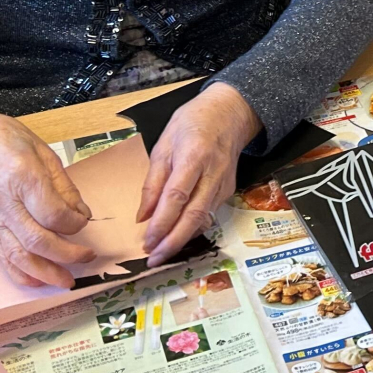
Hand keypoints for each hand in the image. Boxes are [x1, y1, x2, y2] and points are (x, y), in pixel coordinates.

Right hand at [0, 109, 93, 288]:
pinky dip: (20, 273)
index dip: (74, 223)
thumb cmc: (6, 141)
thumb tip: (82, 213)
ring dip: (45, 273)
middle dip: (66, 255)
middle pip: (38, 240)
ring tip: (66, 281)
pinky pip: (3, 257)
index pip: (53, 213)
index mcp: (23, 177)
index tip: (84, 221)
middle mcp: (6, 203)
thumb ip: (64, 185)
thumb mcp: (43, 151)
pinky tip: (36, 282)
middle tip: (87, 257)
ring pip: (19, 255)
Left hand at [136, 81, 261, 264]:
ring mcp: (224, 183)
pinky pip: (209, 214)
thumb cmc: (192, 122)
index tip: (147, 242)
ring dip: (182, 239)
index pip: (176, 197)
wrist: (229, 113)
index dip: (162, 223)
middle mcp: (213, 173)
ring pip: (204, 219)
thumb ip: (153, 181)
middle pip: (194, 216)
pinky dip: (193, 228)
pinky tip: (178, 236)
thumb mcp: (163, 144)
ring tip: (161, 253)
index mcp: (193, 156)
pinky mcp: (229, 190)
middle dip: (173, 242)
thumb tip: (143, 216)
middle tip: (154, 259)